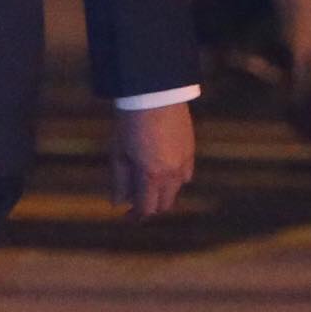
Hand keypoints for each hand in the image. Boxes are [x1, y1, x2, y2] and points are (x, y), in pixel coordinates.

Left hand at [109, 101, 196, 217]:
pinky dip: (174, 180)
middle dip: (150, 207)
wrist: (154, 95)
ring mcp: (185, 163)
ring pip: (176, 190)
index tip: (127, 216)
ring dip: (163, 193)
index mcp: (152, 176)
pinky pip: (186, 175)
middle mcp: (173, 174)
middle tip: (135, 203)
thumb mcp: (119, 153)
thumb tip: (119, 204)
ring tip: (147, 185)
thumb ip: (120, 181)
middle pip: (164, 204)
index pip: (147, 208)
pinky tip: (162, 170)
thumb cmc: (130, 123)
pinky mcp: (192, 151)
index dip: (137, 215)